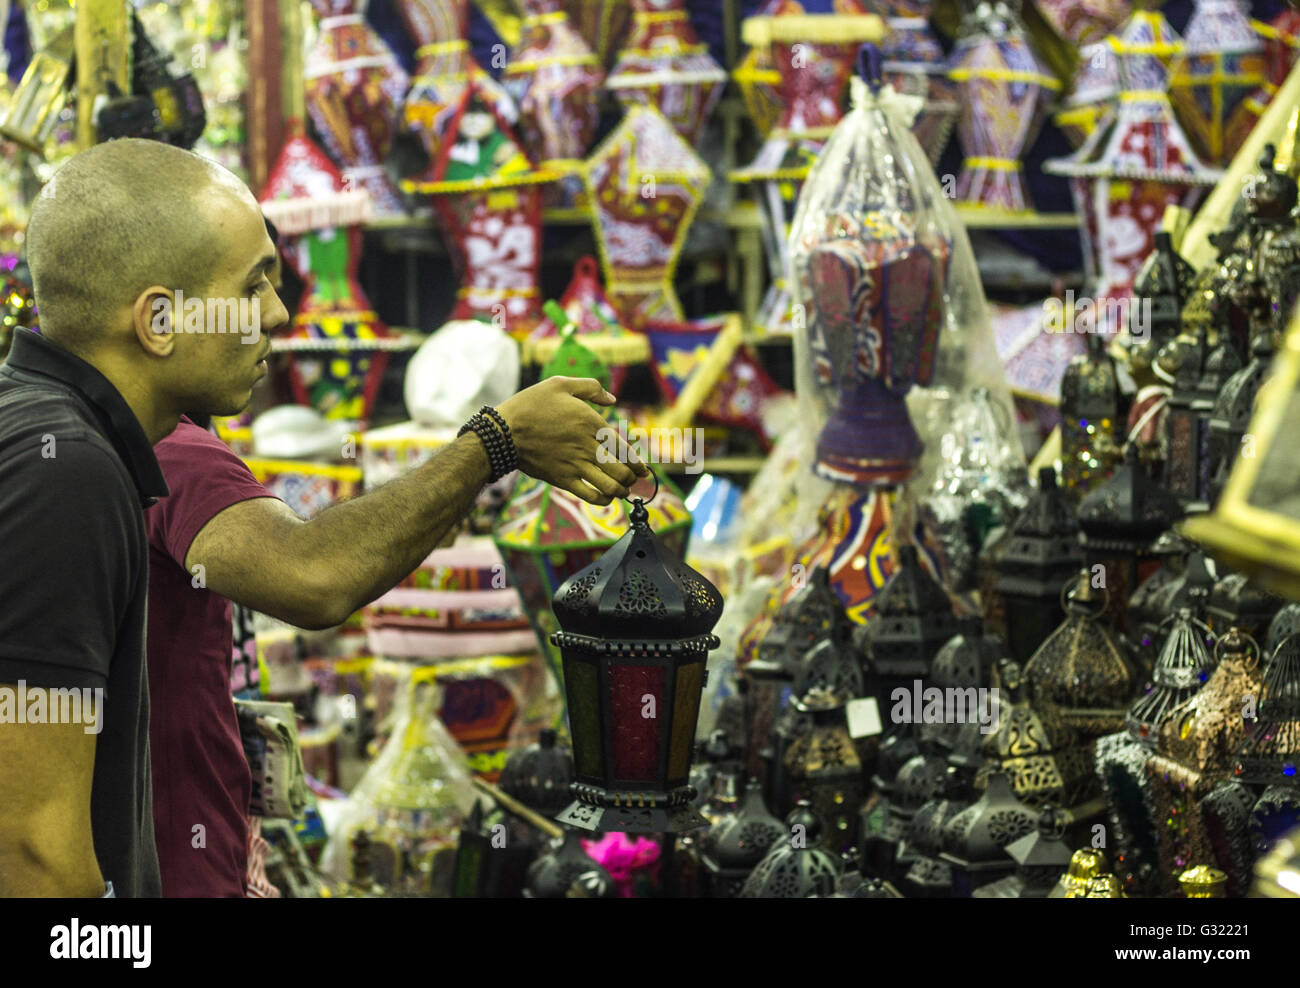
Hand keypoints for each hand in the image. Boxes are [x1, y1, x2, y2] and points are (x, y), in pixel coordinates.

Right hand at [496, 377, 648, 504]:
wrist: (503, 431)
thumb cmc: (531, 405)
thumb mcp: (560, 384)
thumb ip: (591, 388)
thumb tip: (612, 399)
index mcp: (591, 423)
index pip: (625, 448)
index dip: (639, 463)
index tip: (643, 470)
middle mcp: (588, 446)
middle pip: (623, 471)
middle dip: (632, 478)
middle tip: (631, 479)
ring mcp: (575, 465)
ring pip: (611, 486)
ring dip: (621, 490)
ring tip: (621, 489)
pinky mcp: (562, 479)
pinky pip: (591, 496)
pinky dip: (603, 500)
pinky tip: (604, 497)